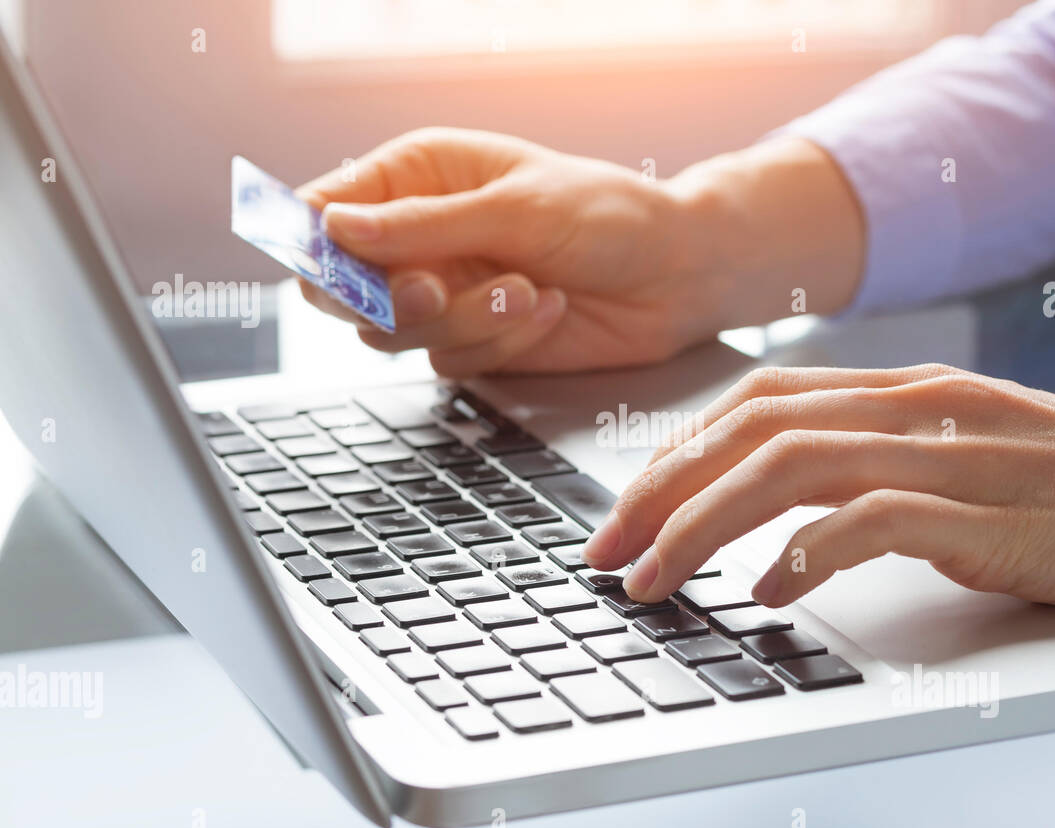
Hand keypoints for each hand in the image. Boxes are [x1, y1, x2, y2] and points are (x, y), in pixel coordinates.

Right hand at [297, 129, 863, 375]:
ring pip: (394, 333)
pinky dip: (498, 343)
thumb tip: (336, 229)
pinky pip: (449, 360)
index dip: (313, 243)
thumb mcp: (518, 207)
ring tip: (528, 290)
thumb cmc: (611, 216)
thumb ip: (424, 224)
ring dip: (463, 320)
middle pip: (342, 286)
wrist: (677, 276)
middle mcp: (421, 236)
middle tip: (429, 289)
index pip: (327, 210)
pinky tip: (547, 310)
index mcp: (420, 176)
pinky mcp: (474, 341)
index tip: (331, 266)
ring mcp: (446, 293)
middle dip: (385, 297)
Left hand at [581, 364, 1054, 630]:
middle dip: (659, 489)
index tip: (631, 503)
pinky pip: (866, 522)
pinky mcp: (986, 514)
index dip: (680, 449)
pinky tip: (765, 593)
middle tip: (606, 548)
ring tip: (653, 579)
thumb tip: (789, 522)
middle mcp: (919, 407)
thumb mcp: (967, 461)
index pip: (760, 397)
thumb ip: (883, 469)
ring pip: (786, 466)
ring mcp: (952, 454)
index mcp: (909, 388)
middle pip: (750, 428)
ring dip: (700, 525)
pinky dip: (799, 556)